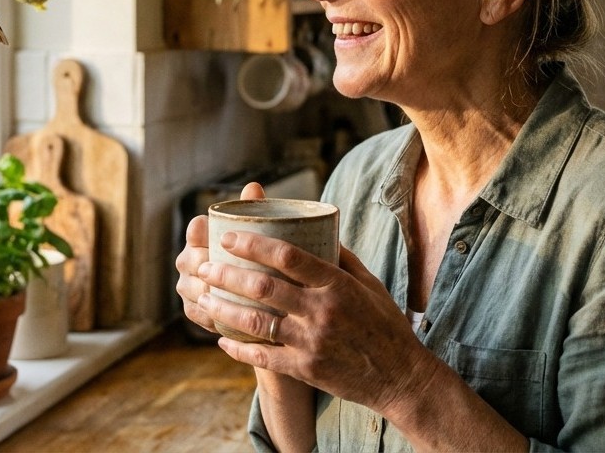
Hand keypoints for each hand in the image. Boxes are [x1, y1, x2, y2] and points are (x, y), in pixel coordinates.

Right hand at [174, 182, 266, 332]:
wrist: (255, 293)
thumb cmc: (255, 254)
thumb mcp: (258, 233)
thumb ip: (253, 210)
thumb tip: (254, 186)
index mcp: (200, 235)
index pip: (196, 229)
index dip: (206, 232)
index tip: (225, 238)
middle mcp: (187, 260)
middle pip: (190, 261)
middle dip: (210, 267)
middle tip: (237, 273)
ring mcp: (187, 286)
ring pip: (192, 289)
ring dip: (211, 293)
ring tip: (235, 299)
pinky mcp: (193, 310)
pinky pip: (198, 313)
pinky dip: (213, 316)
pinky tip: (231, 319)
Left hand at [196, 229, 427, 410]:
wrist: (400, 376)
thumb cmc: (385, 324)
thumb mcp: (369, 284)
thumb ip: (341, 258)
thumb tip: (318, 229)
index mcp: (337, 284)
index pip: (288, 256)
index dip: (253, 244)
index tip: (229, 237)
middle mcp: (322, 311)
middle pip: (264, 287)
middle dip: (227, 275)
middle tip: (204, 266)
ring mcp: (312, 342)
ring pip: (257, 322)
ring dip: (224, 308)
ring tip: (203, 297)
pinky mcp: (306, 369)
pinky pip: (264, 357)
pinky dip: (239, 348)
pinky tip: (222, 339)